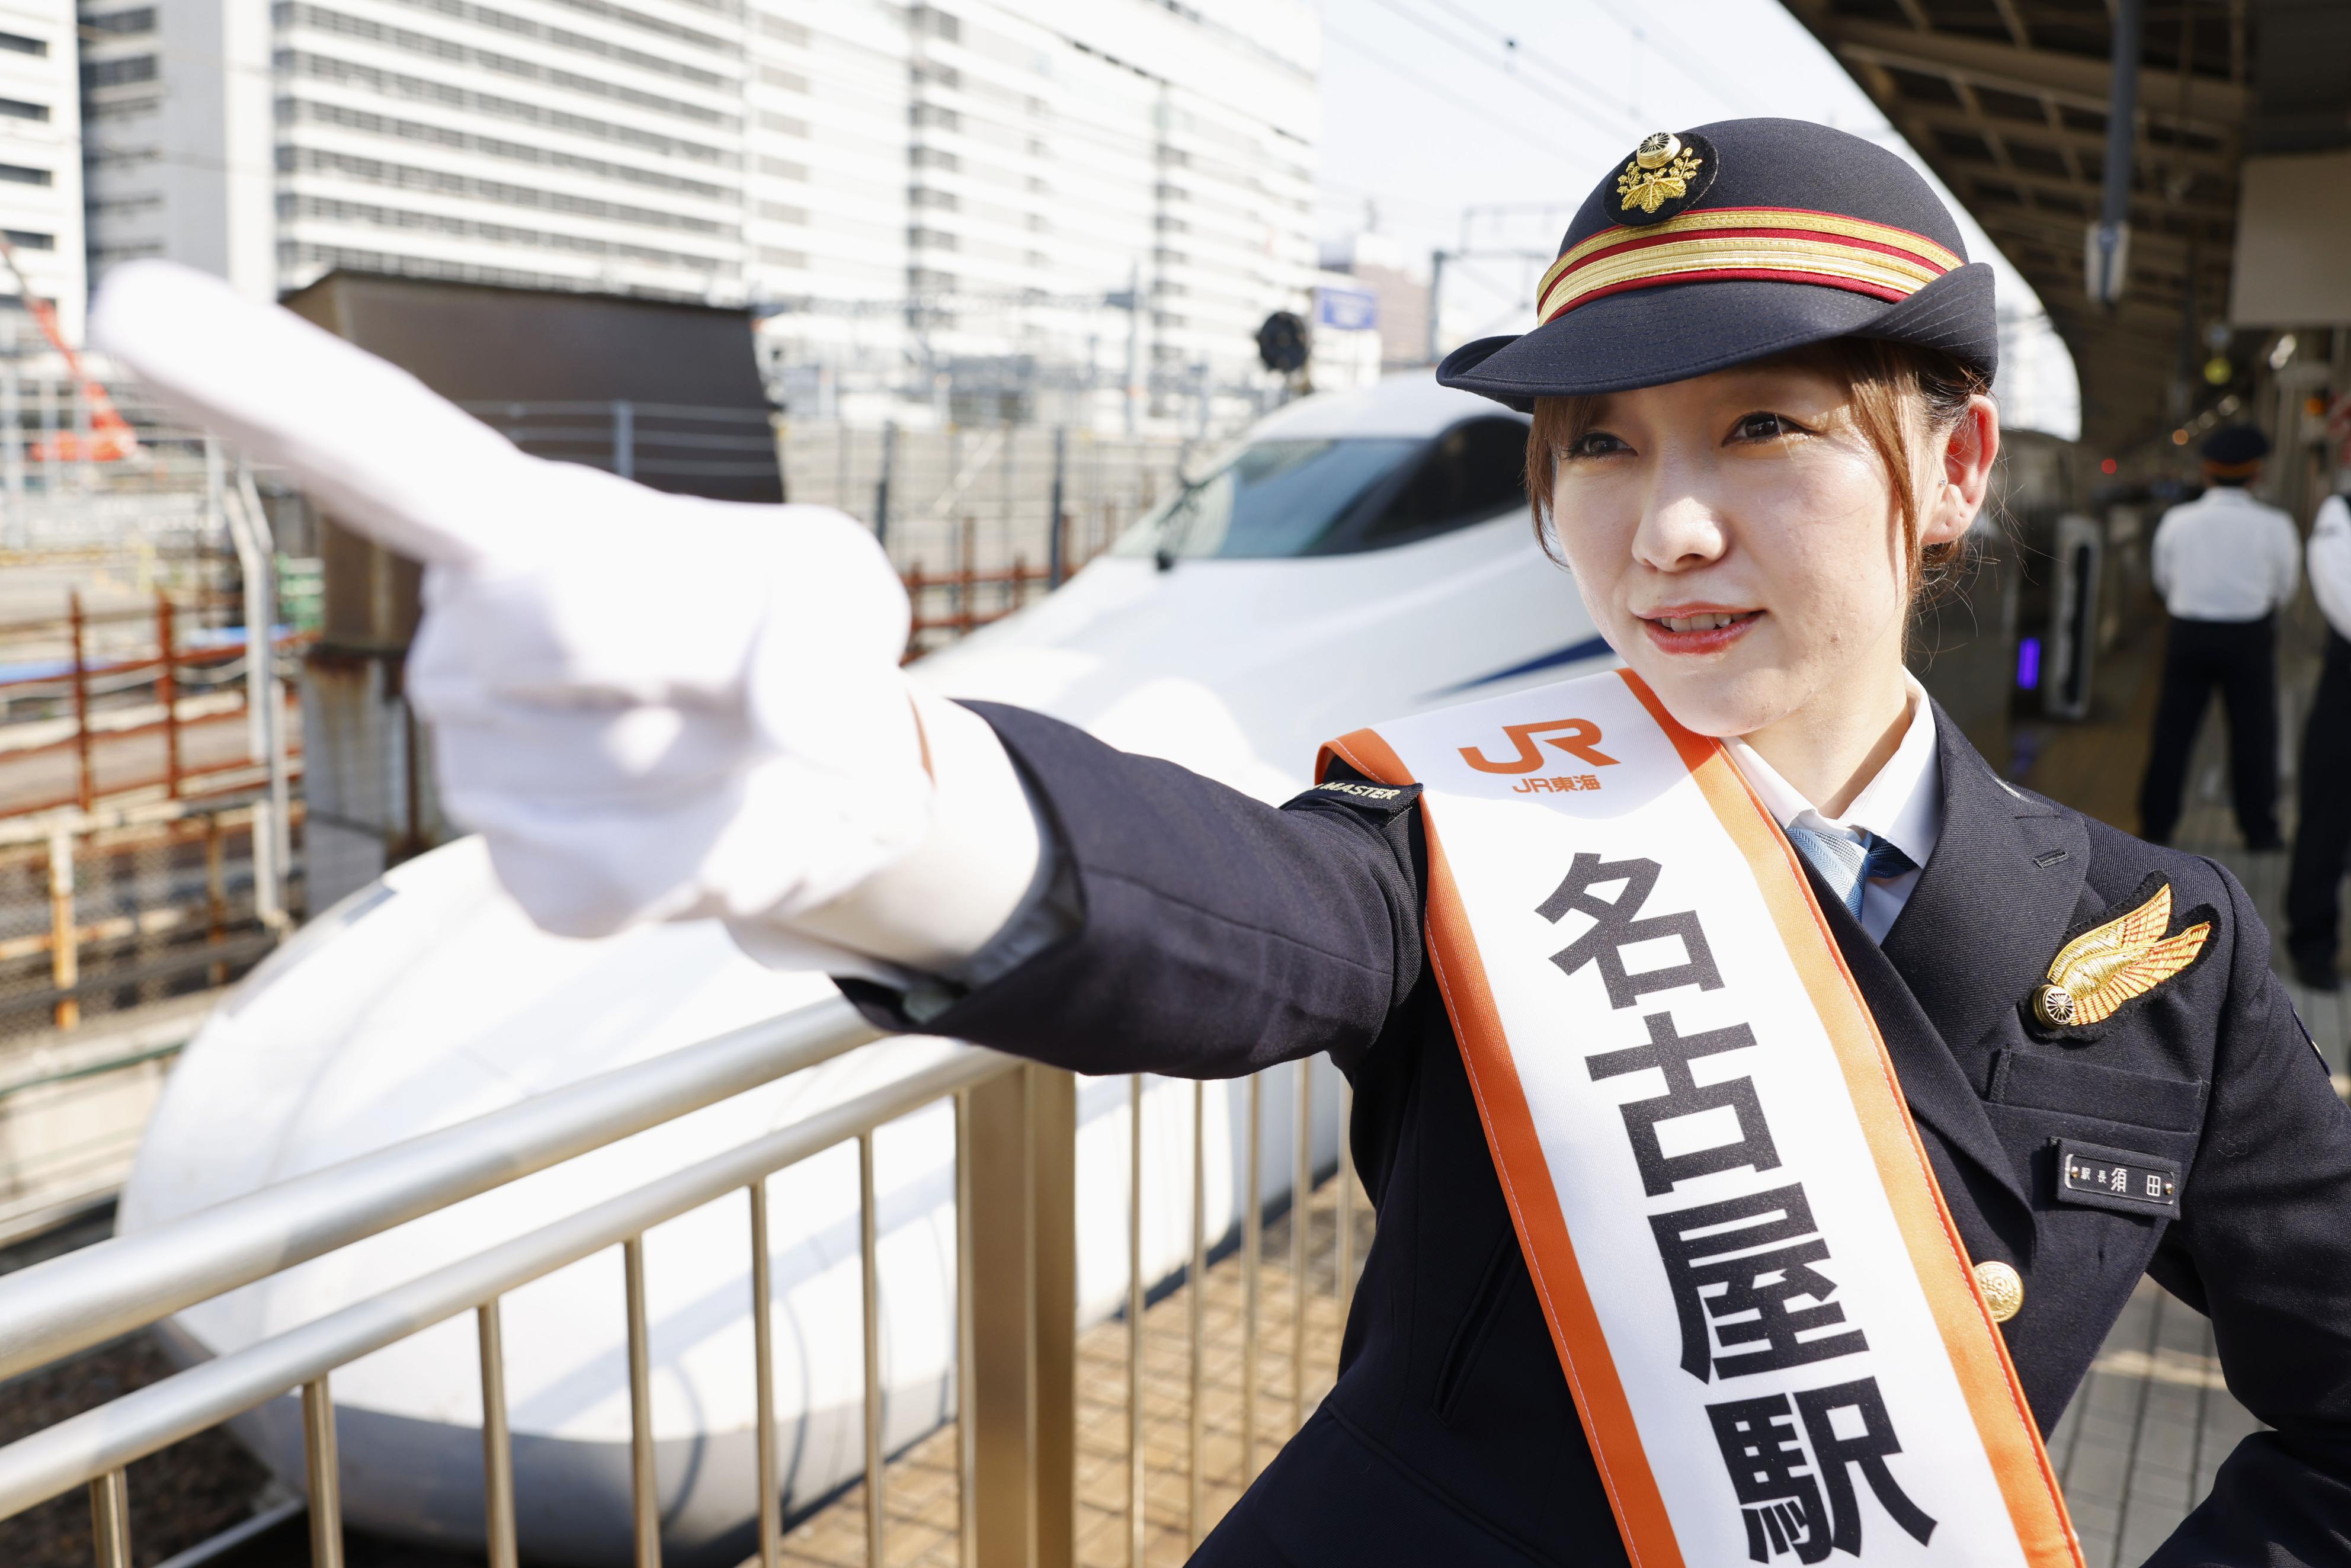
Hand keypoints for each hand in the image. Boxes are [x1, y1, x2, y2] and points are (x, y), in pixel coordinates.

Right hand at [91, 261, 931, 938]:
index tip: (131, 306)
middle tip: (771, 674)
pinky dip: (737, 856)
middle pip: (576, 634)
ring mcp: (483, 768)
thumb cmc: (794, 638)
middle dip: (714, 660)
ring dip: (744, 770)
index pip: (379, 450)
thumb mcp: (839, 585)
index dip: (258, 383)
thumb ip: (824, 622)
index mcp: (525, 524)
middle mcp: (466, 639)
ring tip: (745, 750)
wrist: (804, 769)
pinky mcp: (535, 876)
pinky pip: (656, 879)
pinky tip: (722, 819)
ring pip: (644, 774)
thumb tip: (781, 715)